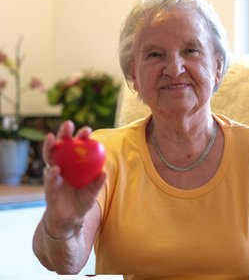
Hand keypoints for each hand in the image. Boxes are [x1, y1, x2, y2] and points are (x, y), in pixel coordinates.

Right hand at [41, 121, 104, 238]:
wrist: (70, 220)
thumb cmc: (81, 202)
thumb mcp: (93, 192)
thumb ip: (98, 182)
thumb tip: (105, 172)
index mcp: (73, 166)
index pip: (75, 148)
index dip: (79, 138)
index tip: (87, 129)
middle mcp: (61, 168)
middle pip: (60, 148)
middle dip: (63, 134)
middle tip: (68, 123)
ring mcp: (53, 177)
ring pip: (50, 159)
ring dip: (50, 148)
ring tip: (53, 137)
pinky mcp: (49, 190)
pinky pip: (50, 180)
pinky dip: (52, 174)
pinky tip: (56, 168)